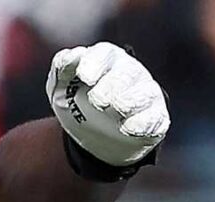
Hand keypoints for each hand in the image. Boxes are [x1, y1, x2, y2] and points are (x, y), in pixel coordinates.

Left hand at [48, 43, 168, 171]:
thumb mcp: (60, 85)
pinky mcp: (155, 118)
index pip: (104, 53)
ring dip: (130, 101)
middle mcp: (130, 73)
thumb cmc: (77, 100)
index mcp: (107, 60)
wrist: (91, 135)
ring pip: (146, 92)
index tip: (84, 77)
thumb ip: (62, 67)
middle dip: (111, 85)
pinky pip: (155, 118)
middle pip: (127, 72)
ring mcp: (145, 94)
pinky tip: (127, 128)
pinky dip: (142, 123)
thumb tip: (72, 56)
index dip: (95, 63)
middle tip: (97, 101)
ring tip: (117, 108)